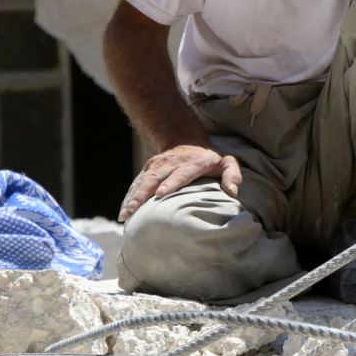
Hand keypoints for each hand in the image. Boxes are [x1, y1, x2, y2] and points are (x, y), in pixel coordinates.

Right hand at [118, 144, 241, 220]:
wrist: (185, 140)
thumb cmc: (209, 159)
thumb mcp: (226, 162)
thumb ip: (232, 175)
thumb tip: (232, 192)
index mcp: (193, 163)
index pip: (181, 173)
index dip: (172, 183)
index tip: (162, 194)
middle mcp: (172, 163)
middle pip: (156, 178)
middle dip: (144, 194)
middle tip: (134, 210)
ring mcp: (158, 166)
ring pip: (143, 181)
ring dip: (133, 198)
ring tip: (125, 215)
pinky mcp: (148, 169)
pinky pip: (137, 183)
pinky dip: (129, 196)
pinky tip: (123, 211)